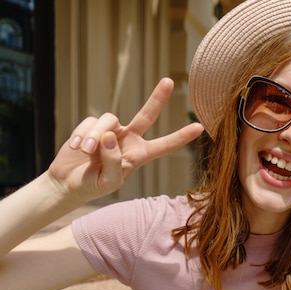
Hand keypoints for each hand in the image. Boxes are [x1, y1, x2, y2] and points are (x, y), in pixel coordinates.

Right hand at [48, 78, 203, 201]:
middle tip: (168, 81)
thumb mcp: (108, 181)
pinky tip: (75, 147)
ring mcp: (110, 131)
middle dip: (157, 98)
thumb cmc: (93, 185)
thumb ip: (113, 161)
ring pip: (109, 120)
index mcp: (139, 155)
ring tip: (84, 151)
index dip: (181, 137)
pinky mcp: (91, 126)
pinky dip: (81, 134)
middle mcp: (128, 139)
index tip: (199, 127)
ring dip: (95, 135)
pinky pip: (89, 122)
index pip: (164, 145)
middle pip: (146, 115)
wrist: (69, 182)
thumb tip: (110, 136)